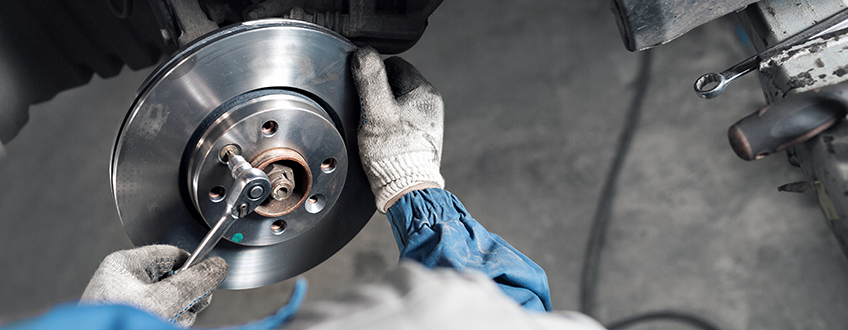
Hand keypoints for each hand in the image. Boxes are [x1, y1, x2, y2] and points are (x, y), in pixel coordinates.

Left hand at [80, 245, 227, 326]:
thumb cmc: (119, 326)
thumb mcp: (164, 301)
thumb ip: (194, 282)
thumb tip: (216, 266)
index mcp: (124, 265)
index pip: (173, 254)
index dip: (194, 267)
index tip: (207, 280)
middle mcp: (124, 282)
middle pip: (175, 280)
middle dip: (185, 298)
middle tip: (180, 310)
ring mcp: (128, 304)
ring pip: (172, 302)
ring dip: (178, 315)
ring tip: (165, 323)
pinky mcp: (134, 319)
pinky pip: (164, 315)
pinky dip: (169, 322)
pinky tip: (162, 327)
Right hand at [351, 47, 444, 211]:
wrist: (406, 190)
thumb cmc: (393, 153)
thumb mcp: (376, 112)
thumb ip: (370, 80)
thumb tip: (364, 53)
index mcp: (424, 92)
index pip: (394, 64)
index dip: (373, 74)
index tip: (363, 91)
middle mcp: (431, 104)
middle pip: (396, 84)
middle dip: (378, 94)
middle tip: (366, 112)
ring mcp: (428, 122)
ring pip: (398, 103)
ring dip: (383, 111)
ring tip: (374, 128)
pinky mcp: (422, 138)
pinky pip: (402, 121)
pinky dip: (390, 126)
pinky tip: (382, 140)